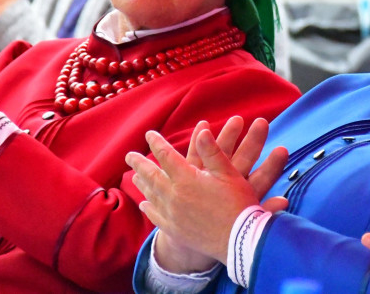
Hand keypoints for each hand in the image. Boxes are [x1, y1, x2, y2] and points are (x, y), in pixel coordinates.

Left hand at [126, 116, 287, 264]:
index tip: (149, 134)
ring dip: (141, 184)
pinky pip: (156, 217)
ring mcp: (172, 215)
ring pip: (151, 195)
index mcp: (186, 179)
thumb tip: (201, 131)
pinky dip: (148, 208)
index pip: (166, 156)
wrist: (240, 240)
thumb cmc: (238, 203)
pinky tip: (144, 204)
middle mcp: (174, 196)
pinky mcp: (175, 230)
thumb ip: (212, 151)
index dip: (157, 143)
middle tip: (129, 156)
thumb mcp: (228, 173)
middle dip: (139, 164)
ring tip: (133, 177)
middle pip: (152, 176)